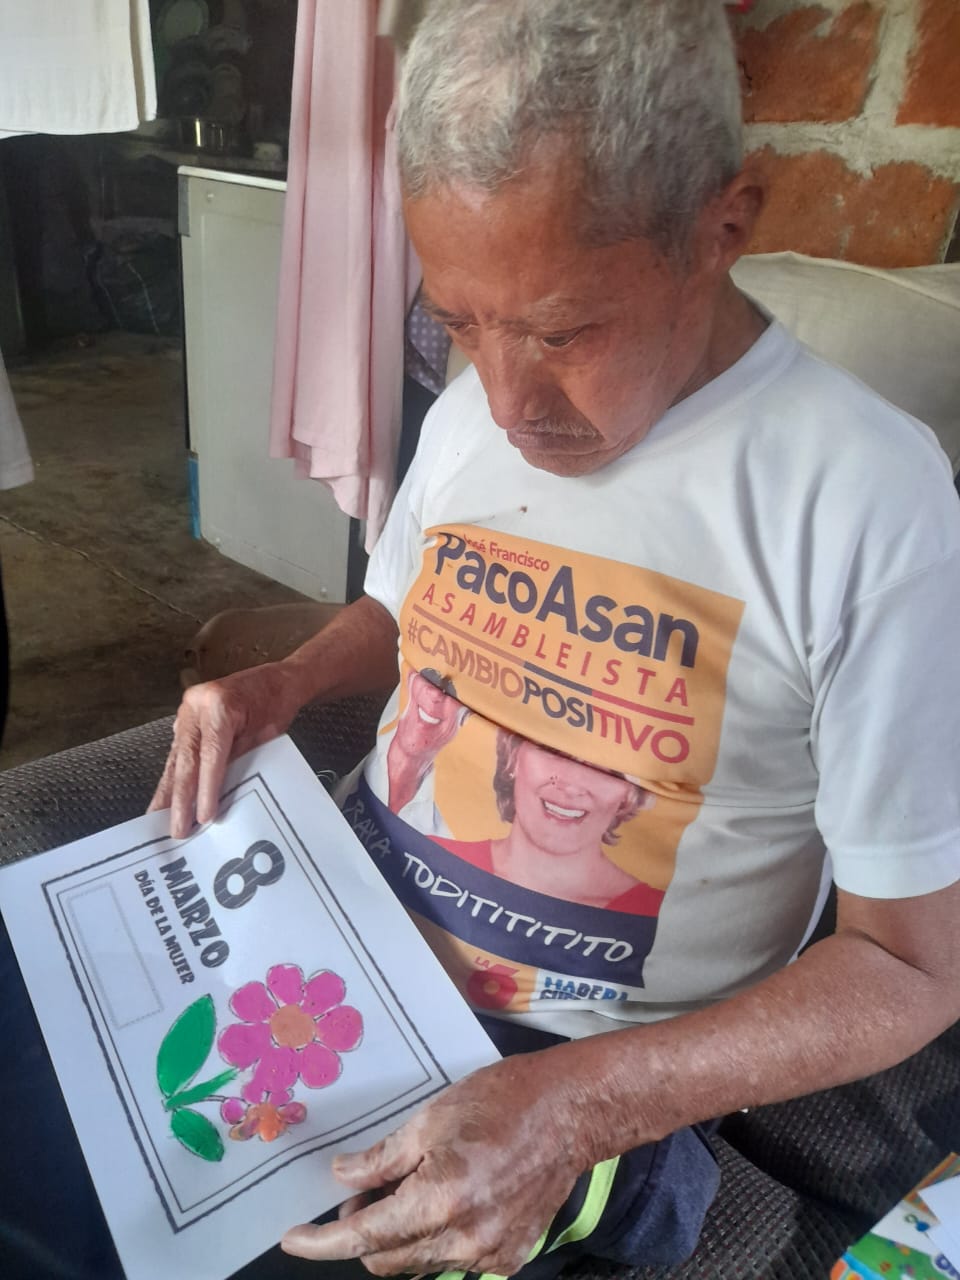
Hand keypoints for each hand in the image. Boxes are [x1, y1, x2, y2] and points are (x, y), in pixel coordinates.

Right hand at [148, 662, 303, 837]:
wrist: (277, 679)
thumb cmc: (276, 703)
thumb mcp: (266, 734)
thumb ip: (240, 762)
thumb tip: (221, 798)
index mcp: (218, 704)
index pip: (210, 755)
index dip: (206, 789)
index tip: (203, 817)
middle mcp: (195, 705)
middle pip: (186, 759)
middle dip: (180, 799)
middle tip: (177, 829)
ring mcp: (186, 711)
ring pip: (176, 758)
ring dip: (168, 792)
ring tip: (158, 820)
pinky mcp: (185, 720)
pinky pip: (178, 753)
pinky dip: (173, 777)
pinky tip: (164, 799)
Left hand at [281, 1051, 591, 1275]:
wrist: (570, 1112)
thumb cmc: (502, 1100)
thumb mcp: (431, 1118)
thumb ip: (382, 1158)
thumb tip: (342, 1178)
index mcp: (439, 1201)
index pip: (363, 1236)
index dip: (321, 1242)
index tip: (293, 1239)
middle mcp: (463, 1241)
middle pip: (386, 1259)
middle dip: (363, 1230)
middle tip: (363, 1188)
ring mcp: (489, 1257)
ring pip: (419, 1265)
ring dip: (399, 1237)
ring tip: (406, 1189)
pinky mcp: (509, 1258)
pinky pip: (453, 1262)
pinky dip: (436, 1239)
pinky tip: (446, 1200)